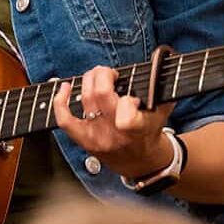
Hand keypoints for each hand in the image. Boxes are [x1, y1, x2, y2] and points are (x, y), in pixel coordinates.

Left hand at [52, 64, 175, 176]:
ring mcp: (97, 136)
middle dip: (103, 74)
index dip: (128, 102)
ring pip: (86, 99)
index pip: (127, 117)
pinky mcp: (84, 140)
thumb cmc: (150, 132)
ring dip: (90, 80)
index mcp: (138, 129)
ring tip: (97, 76)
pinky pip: (65, 120)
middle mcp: (115, 133)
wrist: (140, 162)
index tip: (133, 97)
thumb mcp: (163, 112)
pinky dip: (61, 102)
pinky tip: (65, 88)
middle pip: (101, 94)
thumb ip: (160, 89)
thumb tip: (159, 62)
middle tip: (109, 72)